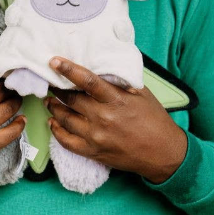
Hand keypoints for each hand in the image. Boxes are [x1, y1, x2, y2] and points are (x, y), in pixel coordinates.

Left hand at [45, 57, 186, 183]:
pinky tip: (53, 122)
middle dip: (57, 89)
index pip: (87, 81)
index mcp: (116, 100)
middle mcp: (103, 118)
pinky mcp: (93, 152)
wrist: (164, 153)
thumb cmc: (154, 119)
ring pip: (65, 119)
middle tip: (50, 82)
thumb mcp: (141, 94)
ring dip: (54, 108)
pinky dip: (56, 130)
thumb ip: (120, 81)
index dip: (68, 70)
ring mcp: (96, 136)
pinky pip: (66, 141)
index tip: (54, 61)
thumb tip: (101, 65)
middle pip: (71, 99)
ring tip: (49, 100)